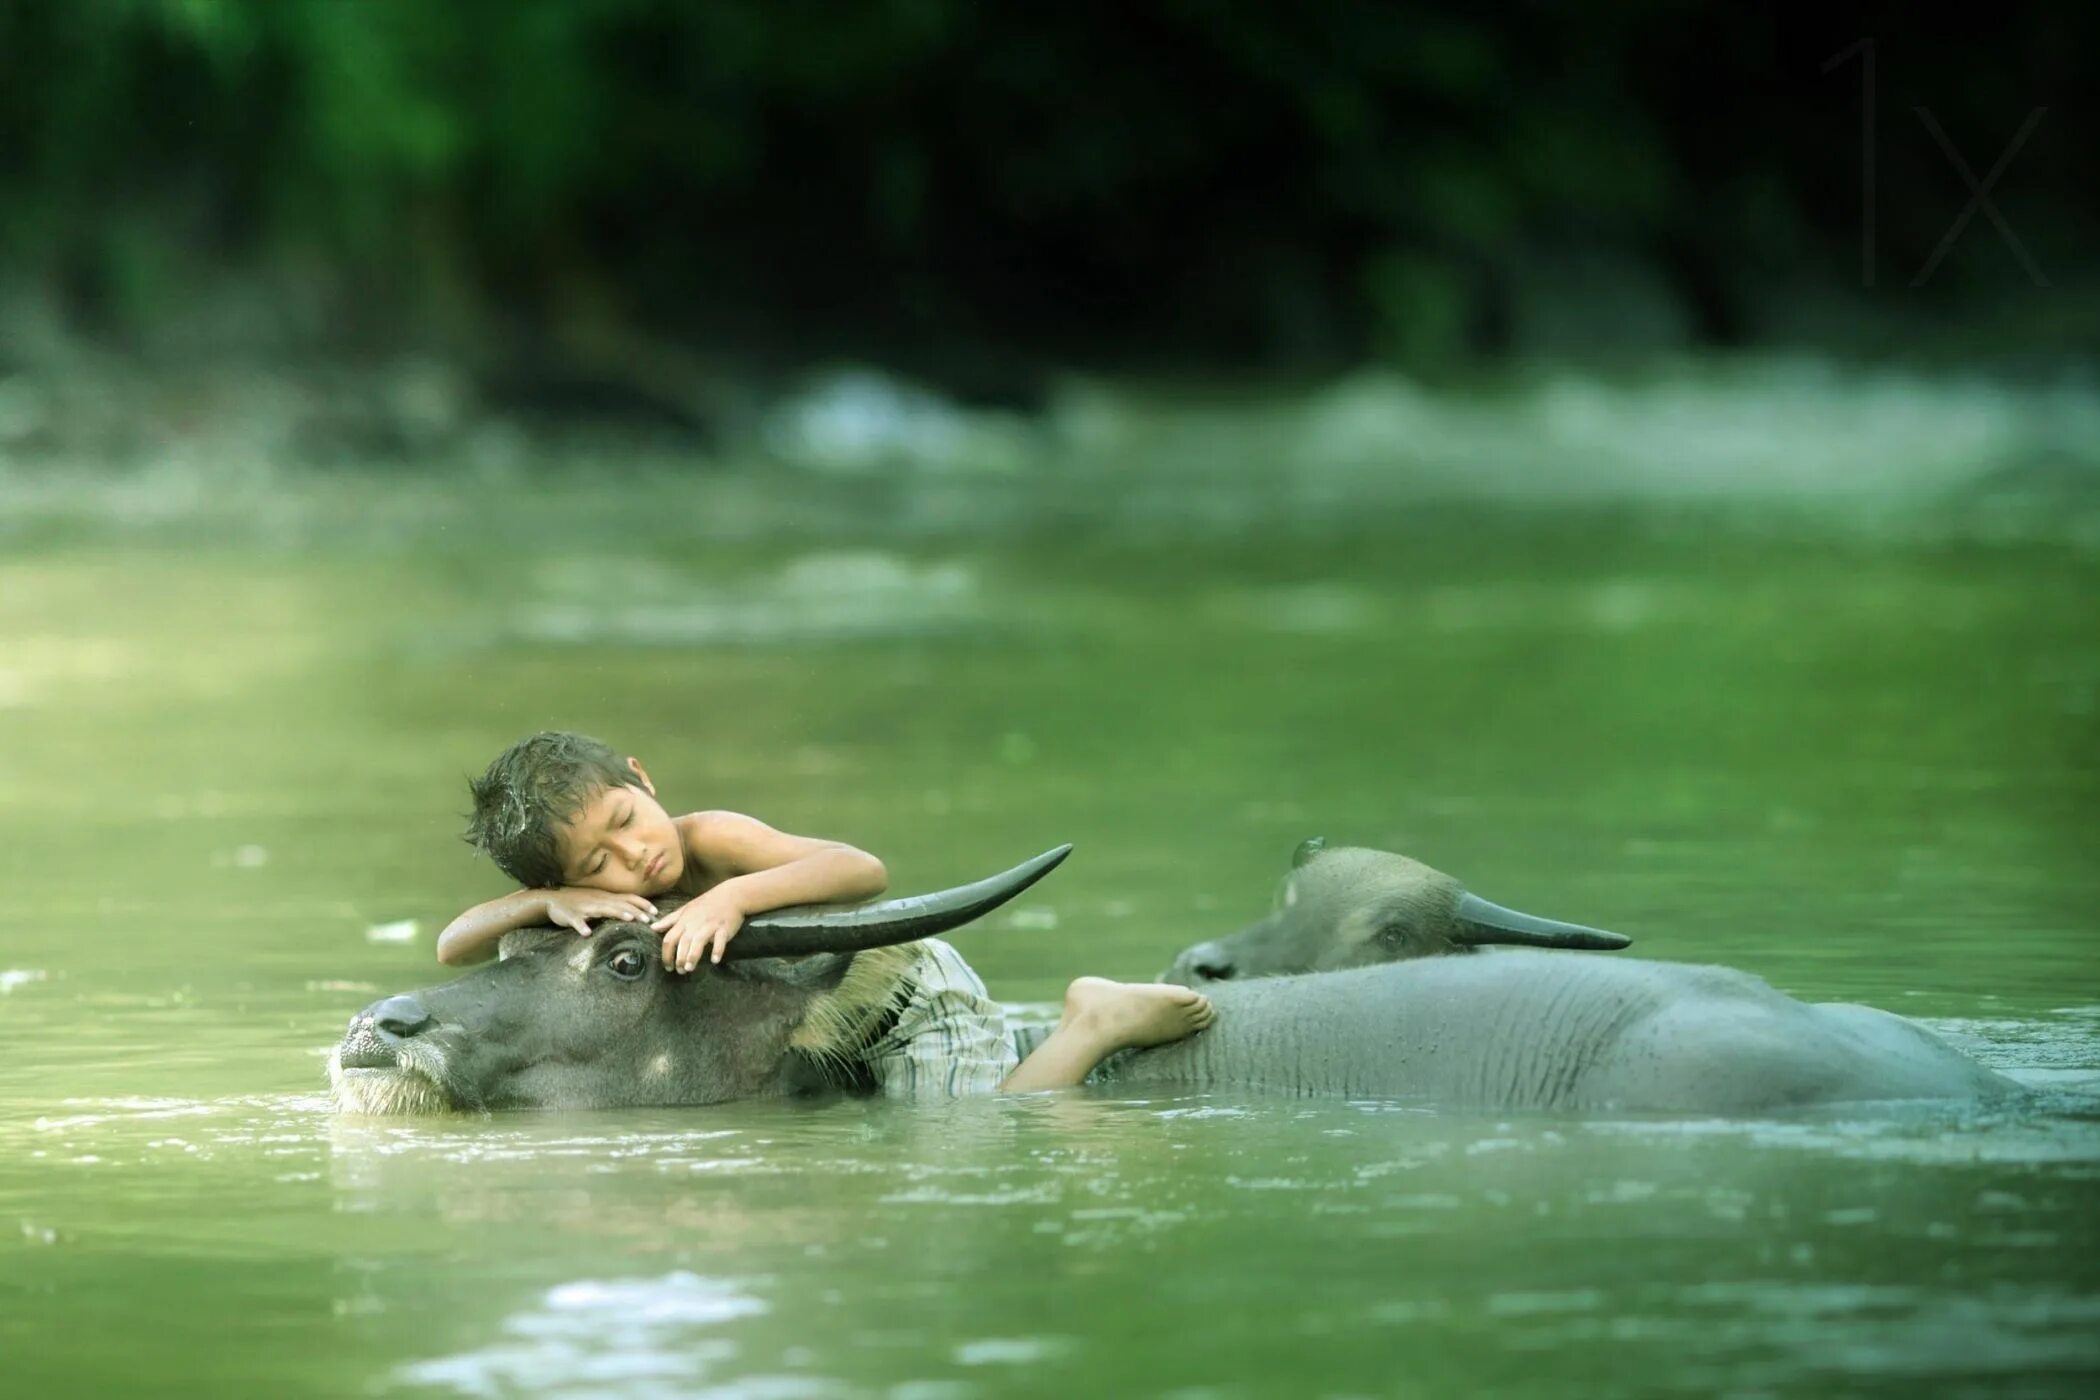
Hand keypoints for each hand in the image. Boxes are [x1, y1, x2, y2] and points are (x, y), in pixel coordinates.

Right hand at [541, 888, 657, 937]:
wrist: (553, 899)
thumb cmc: (579, 901)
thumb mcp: (599, 901)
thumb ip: (614, 905)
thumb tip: (633, 913)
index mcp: (606, 898)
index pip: (628, 898)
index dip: (642, 904)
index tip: (656, 912)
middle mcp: (598, 901)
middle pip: (620, 905)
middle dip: (636, 911)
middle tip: (649, 920)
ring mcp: (585, 908)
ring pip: (603, 910)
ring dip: (617, 914)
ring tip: (630, 920)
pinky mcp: (571, 916)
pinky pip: (577, 921)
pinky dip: (582, 926)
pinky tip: (587, 933)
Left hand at [652, 889, 746, 971]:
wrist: (731, 895)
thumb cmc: (707, 904)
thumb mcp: (686, 909)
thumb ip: (670, 920)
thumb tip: (653, 927)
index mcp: (684, 921)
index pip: (670, 938)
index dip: (666, 954)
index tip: (667, 966)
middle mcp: (695, 924)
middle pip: (683, 942)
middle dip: (679, 958)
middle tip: (680, 971)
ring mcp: (710, 926)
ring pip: (699, 941)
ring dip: (693, 956)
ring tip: (689, 968)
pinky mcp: (724, 928)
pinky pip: (720, 940)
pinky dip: (717, 950)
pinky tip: (714, 960)